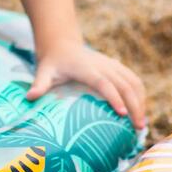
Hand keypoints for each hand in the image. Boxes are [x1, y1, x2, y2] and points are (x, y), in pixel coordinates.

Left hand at [26, 41, 146, 129]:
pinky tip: (141, 111)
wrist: (62, 45)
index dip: (114, 97)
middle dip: (134, 105)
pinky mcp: (116, 67)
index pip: (103, 83)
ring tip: (142, 124)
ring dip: (141, 101)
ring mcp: (111, 65)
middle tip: (138, 127)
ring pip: (132, 81)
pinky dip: (140, 94)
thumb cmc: (52, 63)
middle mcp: (102, 65)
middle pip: (124, 84)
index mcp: (85, 68)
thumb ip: (39, 84)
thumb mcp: (43, 72)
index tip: (122, 114)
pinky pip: (133, 79)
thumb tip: (30, 97)